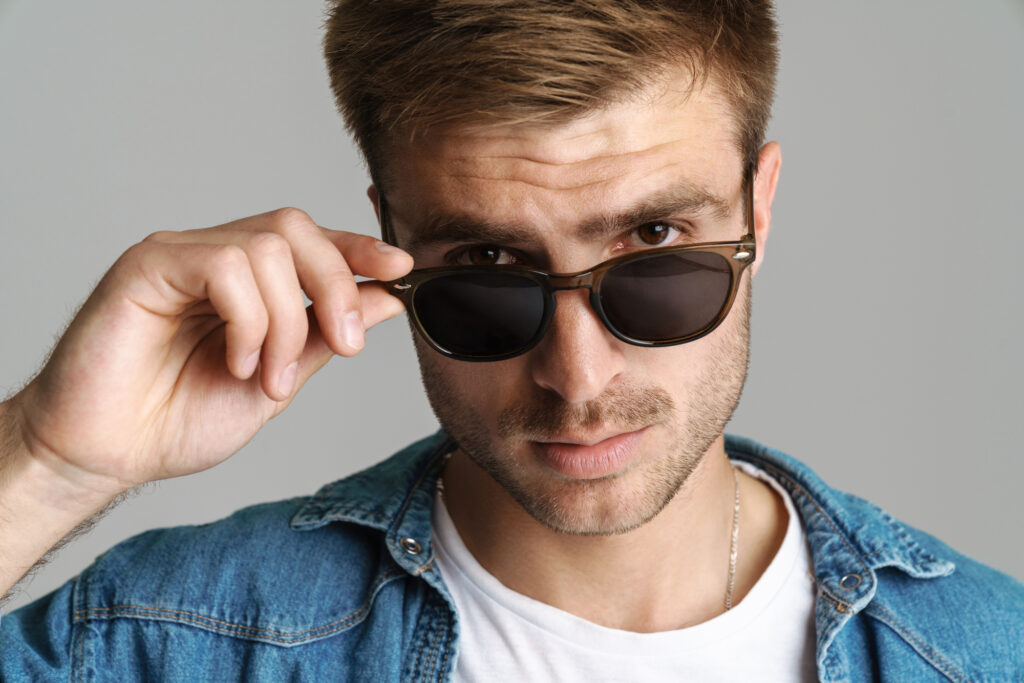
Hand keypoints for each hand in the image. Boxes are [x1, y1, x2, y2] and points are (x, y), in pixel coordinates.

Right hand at [6, 207, 411, 499]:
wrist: (107, 455)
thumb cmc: (176, 420)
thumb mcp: (277, 382)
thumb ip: (323, 338)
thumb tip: (385, 301)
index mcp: (248, 283)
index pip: (311, 242)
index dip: (359, 250)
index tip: (401, 271)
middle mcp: (215, 258)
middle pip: (297, 229)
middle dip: (336, 286)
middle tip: (346, 344)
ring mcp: (181, 257)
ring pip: (266, 248)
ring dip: (287, 324)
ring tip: (267, 377)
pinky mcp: (148, 265)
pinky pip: (224, 266)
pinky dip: (249, 321)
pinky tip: (235, 361)